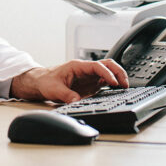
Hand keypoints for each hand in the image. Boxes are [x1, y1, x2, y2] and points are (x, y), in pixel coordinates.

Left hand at [9, 59, 129, 103]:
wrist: (40, 82)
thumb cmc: (46, 81)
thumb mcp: (54, 89)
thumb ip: (66, 95)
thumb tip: (76, 101)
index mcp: (78, 66)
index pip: (97, 66)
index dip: (107, 73)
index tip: (113, 82)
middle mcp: (86, 70)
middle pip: (107, 65)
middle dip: (118, 72)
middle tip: (125, 84)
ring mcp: (89, 76)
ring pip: (108, 72)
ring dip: (118, 77)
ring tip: (125, 87)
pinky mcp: (90, 84)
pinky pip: (105, 81)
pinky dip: (113, 85)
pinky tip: (117, 91)